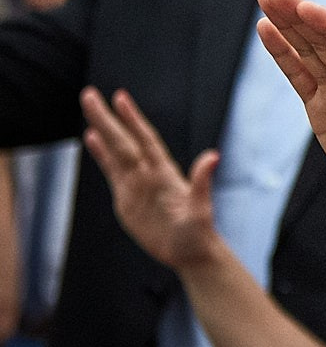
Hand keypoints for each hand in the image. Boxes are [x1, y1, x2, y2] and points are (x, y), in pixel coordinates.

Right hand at [80, 88, 226, 272]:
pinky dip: (101, 154)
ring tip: (90, 109)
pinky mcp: (127, 198)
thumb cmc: (198, 232)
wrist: (190, 252)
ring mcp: (137, 184)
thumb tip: (213, 156)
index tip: (120, 97)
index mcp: (165, 174)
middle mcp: (149, 174)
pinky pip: (112, 171)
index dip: (133, 119)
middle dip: (108, 118)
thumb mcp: (200, 209)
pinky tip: (92, 138)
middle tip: (90, 94)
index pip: (145, 140)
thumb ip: (202, 183)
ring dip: (103, 131)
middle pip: (124, 141)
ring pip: (116, 152)